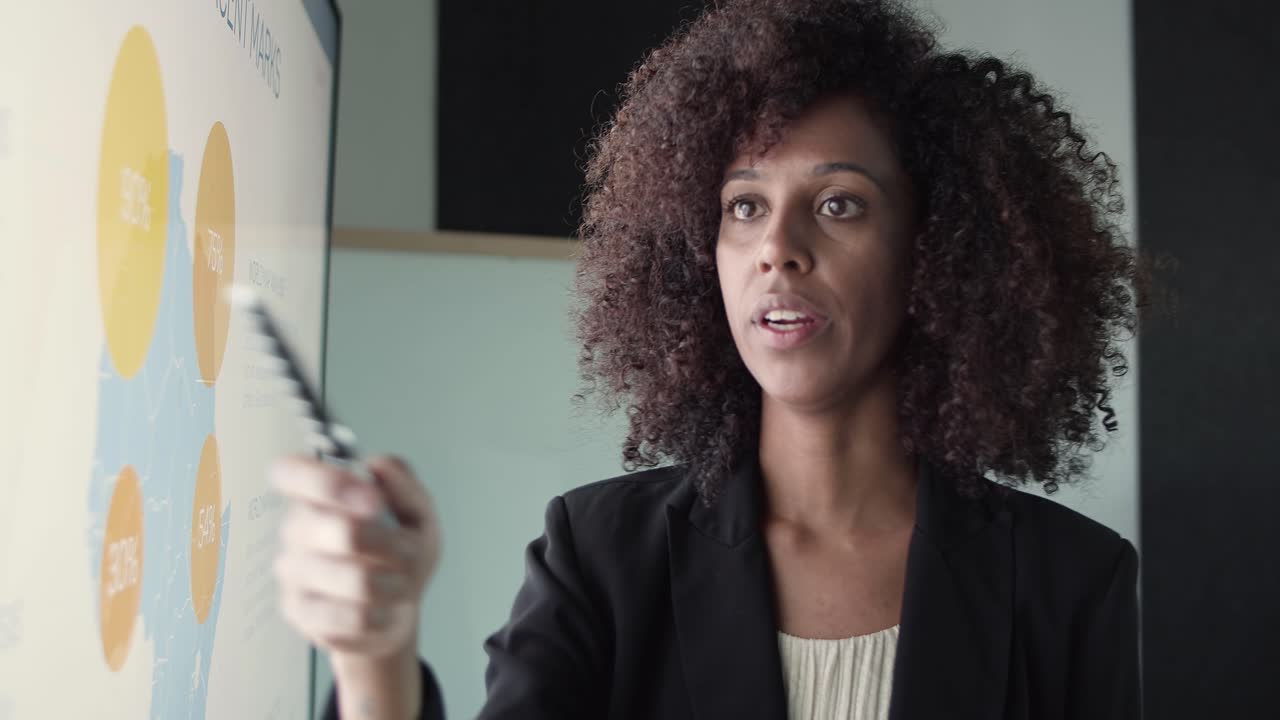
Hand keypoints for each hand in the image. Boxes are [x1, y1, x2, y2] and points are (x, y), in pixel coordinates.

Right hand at [271, 454, 440, 659]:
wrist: (394, 613)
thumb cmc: (399, 557)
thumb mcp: (418, 515)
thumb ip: (405, 485)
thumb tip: (377, 464)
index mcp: (319, 495)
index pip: (290, 472)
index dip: (327, 482)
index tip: (372, 499)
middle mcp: (298, 528)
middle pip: (345, 530)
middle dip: (392, 545)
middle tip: (409, 552)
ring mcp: (294, 571)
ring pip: (357, 578)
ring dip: (396, 584)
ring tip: (400, 585)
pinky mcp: (299, 611)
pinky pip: (351, 616)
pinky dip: (383, 614)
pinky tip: (383, 609)